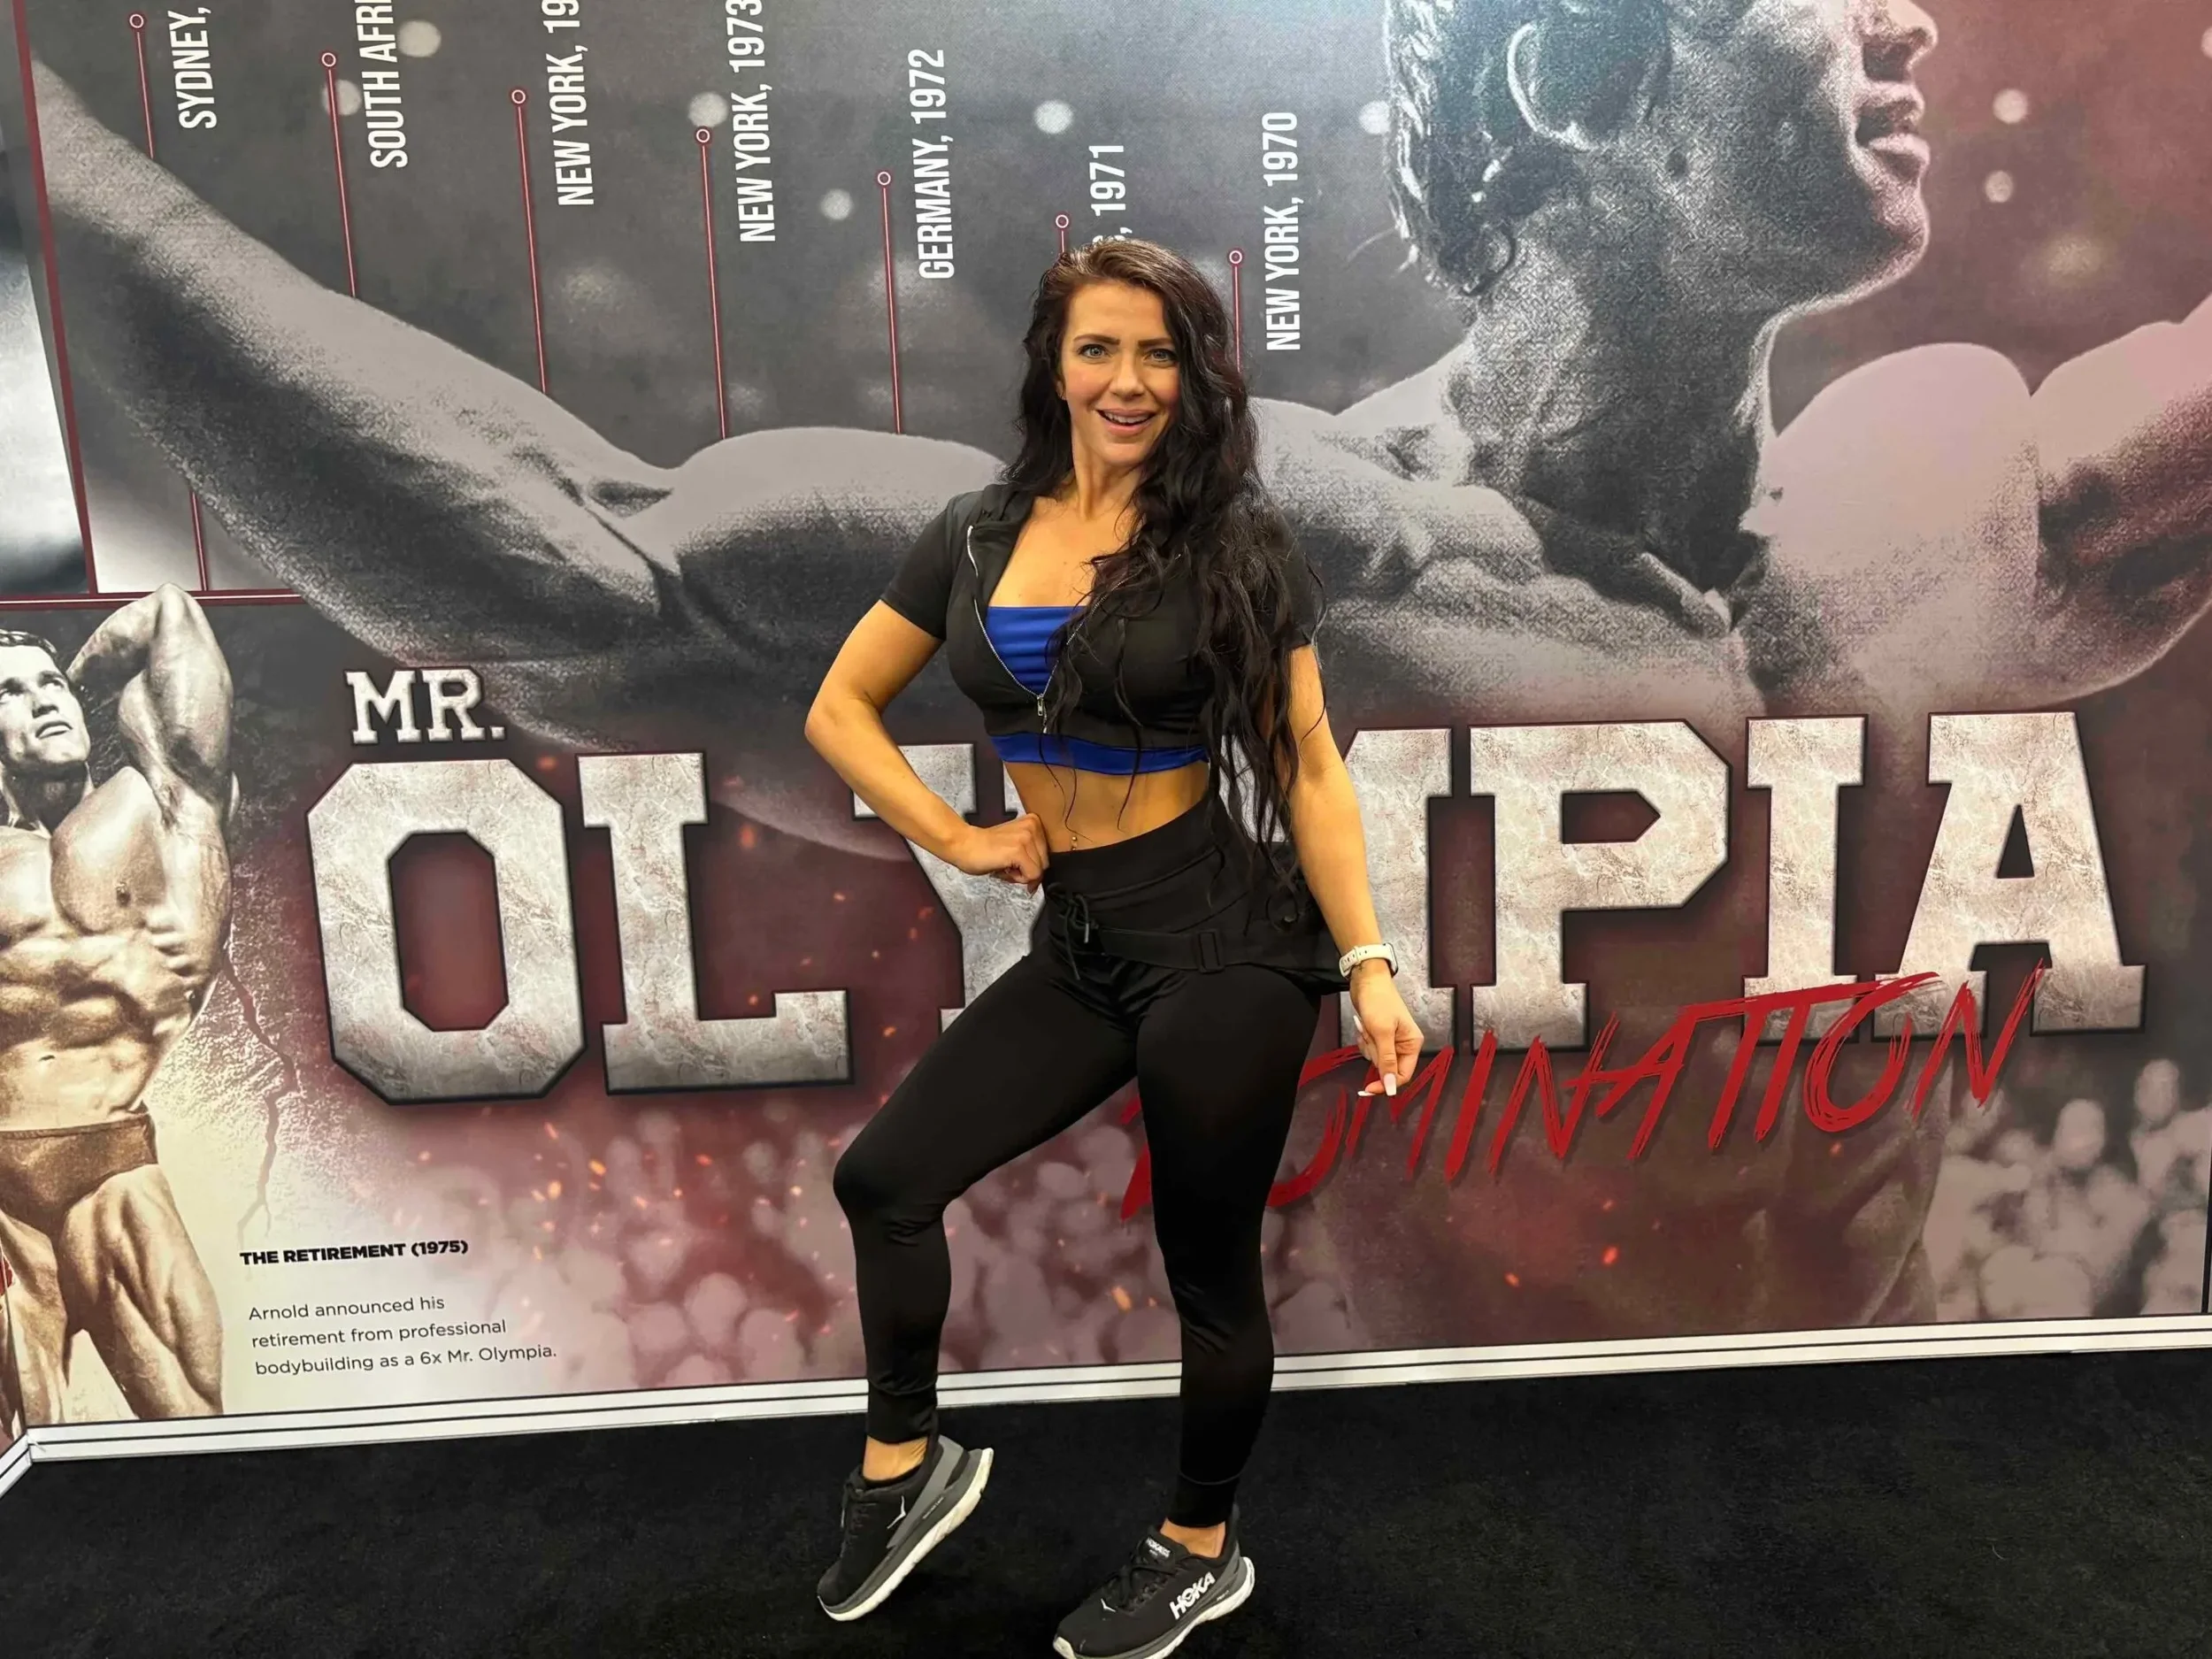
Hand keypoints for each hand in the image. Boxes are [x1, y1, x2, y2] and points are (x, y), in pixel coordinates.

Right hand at [949, 813, 1047, 888]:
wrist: (963, 845)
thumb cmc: (984, 848)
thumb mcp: (1015, 844)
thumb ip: (1031, 854)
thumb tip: (1041, 877)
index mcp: (1034, 822)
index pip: (1047, 854)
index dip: (1031, 864)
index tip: (1018, 865)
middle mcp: (1033, 826)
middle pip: (1045, 863)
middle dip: (1026, 870)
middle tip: (1007, 865)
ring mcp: (1026, 838)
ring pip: (1038, 871)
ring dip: (1020, 875)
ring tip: (1004, 865)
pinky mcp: (1019, 851)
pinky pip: (1032, 875)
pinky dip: (1017, 879)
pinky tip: (1003, 868)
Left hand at [1347, 960, 1421, 1096]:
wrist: (1367, 980)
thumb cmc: (1378, 1002)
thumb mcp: (1383, 1033)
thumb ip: (1387, 1062)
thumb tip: (1391, 1089)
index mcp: (1413, 1044)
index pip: (1403, 1075)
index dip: (1387, 1083)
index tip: (1369, 1088)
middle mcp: (1404, 1044)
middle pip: (1387, 1067)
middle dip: (1374, 1053)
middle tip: (1371, 1033)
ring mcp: (1391, 1040)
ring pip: (1375, 1058)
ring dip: (1367, 1045)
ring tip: (1367, 1025)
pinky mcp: (1379, 1035)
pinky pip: (1369, 1049)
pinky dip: (1364, 1040)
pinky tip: (1363, 1025)